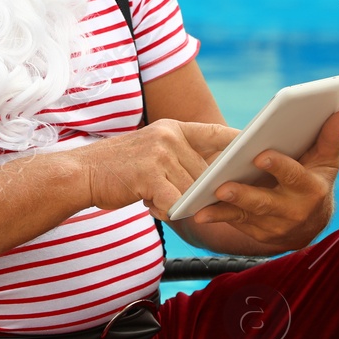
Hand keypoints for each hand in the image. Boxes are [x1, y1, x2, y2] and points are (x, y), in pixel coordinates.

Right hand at [75, 120, 240, 218]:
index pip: (215, 132)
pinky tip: (153, 207)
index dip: (238, 141)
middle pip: (205, 171)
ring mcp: (160, 154)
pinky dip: (168, 210)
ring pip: (191, 189)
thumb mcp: (151, 150)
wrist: (82, 173)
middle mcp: (169, 136)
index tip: (257, 148)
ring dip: (178, 202)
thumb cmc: (119, 168)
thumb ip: (179, 157)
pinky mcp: (150, 175)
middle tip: (187, 199)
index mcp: (173, 128)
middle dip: (201, 190)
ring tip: (155, 200)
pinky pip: (175, 201)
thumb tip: (211, 175)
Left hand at [190, 109, 338, 248]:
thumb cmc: (316, 181)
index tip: (260, 154)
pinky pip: (237, 224)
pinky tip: (200, 211)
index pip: (294, 176)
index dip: (278, 166)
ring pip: (248, 215)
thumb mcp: (326, 160)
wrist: (311, 223)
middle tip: (222, 185)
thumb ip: (332, 137)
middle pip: (266, 202)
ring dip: (226, 210)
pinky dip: (219, 217)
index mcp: (312, 189)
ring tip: (205, 202)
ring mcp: (276, 226)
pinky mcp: (259, 235)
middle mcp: (294, 211)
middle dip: (244, 194)